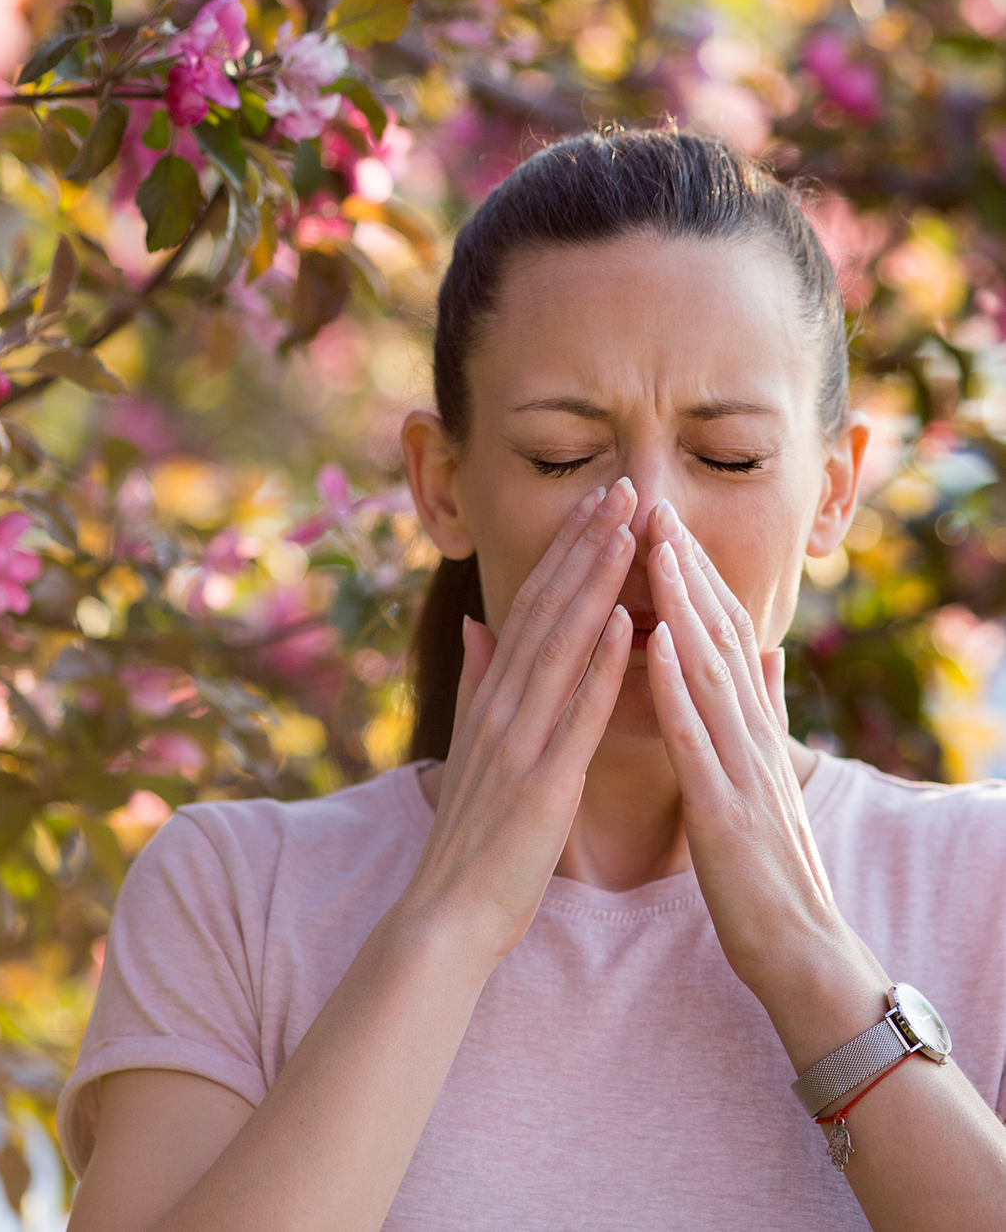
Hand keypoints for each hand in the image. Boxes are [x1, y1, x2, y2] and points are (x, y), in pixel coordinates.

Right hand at [402, 477, 636, 963]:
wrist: (448, 912)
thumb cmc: (472, 835)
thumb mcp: (470, 743)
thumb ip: (475, 680)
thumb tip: (479, 624)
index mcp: (492, 696)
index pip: (534, 606)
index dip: (567, 551)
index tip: (600, 502)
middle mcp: (501, 703)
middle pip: (548, 608)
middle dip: (587, 544)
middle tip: (623, 488)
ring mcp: (518, 738)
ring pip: (562, 644)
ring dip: (596, 582)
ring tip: (627, 528)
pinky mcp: (541, 780)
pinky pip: (575, 712)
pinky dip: (599, 665)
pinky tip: (625, 622)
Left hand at [643, 500, 884, 1006]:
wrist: (800, 951)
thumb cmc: (771, 864)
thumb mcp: (770, 775)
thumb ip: (768, 711)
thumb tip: (772, 650)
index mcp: (751, 728)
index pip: (721, 635)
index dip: (693, 575)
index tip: (663, 520)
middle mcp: (751, 736)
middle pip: (718, 636)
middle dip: (686, 568)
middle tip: (655, 504)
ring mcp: (743, 769)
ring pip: (711, 672)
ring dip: (682, 606)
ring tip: (654, 548)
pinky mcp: (724, 810)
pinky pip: (697, 738)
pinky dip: (676, 685)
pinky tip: (655, 641)